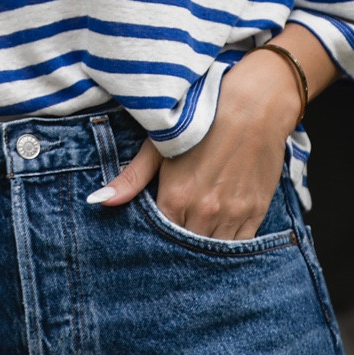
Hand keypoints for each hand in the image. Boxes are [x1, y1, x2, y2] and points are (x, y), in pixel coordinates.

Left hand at [91, 49, 299, 238]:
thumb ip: (130, 177)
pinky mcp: (256, 211)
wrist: (255, 101)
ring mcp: (232, 213)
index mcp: (175, 196)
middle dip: (179, 249)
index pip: (159, 239)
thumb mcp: (160, 143)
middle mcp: (203, 211)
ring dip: (204, 250)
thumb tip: (97, 201)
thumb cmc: (203, 117)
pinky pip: (241, 245)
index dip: (155, 240)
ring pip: (213, 253)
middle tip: (176, 237)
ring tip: (198, 233)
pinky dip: (229, 245)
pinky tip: (221, 233)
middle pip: (186, 250)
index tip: (154, 238)